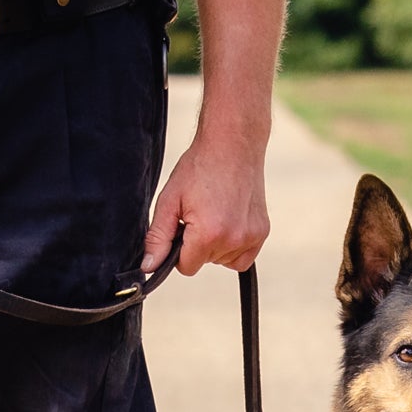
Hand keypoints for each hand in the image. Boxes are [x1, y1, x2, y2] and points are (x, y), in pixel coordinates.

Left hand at [142, 129, 270, 276]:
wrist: (232, 145)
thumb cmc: (199, 168)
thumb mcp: (169, 201)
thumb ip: (158, 238)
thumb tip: (148, 267)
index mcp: (208, 234)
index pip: (186, 267)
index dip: (179, 250)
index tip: (181, 227)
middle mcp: (234, 239)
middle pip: (204, 262)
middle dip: (196, 244)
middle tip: (199, 213)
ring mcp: (252, 236)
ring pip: (223, 260)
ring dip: (215, 245)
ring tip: (214, 213)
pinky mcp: (262, 232)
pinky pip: (243, 257)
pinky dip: (233, 247)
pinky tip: (228, 223)